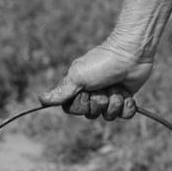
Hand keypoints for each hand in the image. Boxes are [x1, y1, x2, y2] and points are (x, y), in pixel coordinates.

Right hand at [38, 40, 154, 119]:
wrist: (131, 54)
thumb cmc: (102, 63)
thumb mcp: (78, 76)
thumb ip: (61, 92)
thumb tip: (40, 99)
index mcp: (79, 88)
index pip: (73, 109)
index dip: (81, 105)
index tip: (86, 92)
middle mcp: (93, 94)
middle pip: (91, 115)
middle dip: (99, 102)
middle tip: (104, 87)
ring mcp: (110, 96)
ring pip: (109, 116)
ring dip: (114, 103)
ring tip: (117, 88)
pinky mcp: (126, 98)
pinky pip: (125, 114)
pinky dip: (127, 106)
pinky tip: (127, 94)